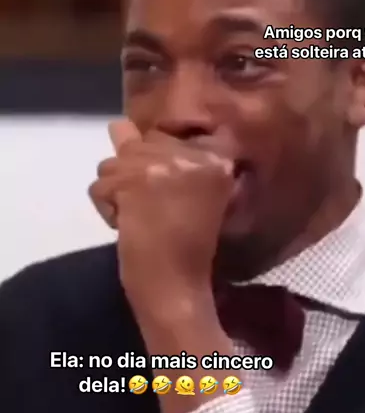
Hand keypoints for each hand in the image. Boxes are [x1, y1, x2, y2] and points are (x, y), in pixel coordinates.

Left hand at [89, 119, 233, 323]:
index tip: (160, 183)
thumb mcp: (198, 193)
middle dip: (134, 173)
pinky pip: (100, 185)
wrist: (179, 286)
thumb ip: (173, 160)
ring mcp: (160, 165)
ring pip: (113, 162)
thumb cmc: (191, 247)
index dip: (155, 154)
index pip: (168, 131)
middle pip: (137, 143)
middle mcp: (190, 153)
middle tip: (150, 206)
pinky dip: (106, 208)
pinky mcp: (133, 183)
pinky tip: (127, 226)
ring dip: (118, 191)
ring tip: (138, 217)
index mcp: (216, 158)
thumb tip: (119, 126)